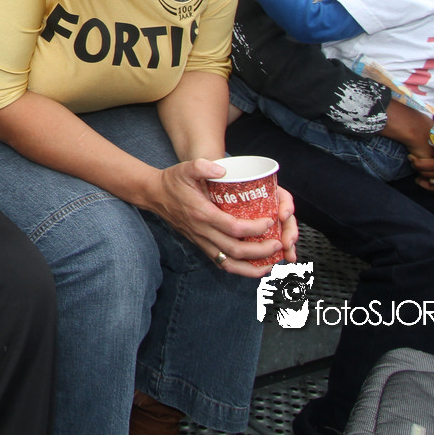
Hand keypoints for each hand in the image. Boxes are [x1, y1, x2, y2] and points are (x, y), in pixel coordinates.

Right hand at [151, 159, 286, 275]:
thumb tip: (223, 168)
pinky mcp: (201, 245)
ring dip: (252, 268)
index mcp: (202, 213)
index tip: (269, 221)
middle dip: (260, 251)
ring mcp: (201, 241)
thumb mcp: (186, 167)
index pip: (233, 227)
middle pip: (235, 250)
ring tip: (271, 263)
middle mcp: (202, 231)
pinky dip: (240, 269)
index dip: (254, 228)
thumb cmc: (173, 181)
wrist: (155, 195)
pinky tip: (254, 266)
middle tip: (278, 243)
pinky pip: (222, 263)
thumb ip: (202, 165)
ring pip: (229, 263)